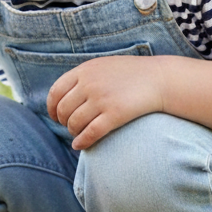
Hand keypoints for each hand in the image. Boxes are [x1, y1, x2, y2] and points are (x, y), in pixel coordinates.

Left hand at [46, 56, 164, 149]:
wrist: (160, 79)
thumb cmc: (131, 74)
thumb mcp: (103, 66)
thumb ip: (83, 77)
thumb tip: (63, 95)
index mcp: (84, 71)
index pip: (55, 92)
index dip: (51, 108)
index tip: (55, 116)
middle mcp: (89, 84)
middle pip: (63, 110)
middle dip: (63, 122)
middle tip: (70, 126)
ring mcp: (101, 99)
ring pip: (74, 123)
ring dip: (73, 132)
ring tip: (78, 134)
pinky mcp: (115, 114)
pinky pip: (90, 133)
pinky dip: (82, 142)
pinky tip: (80, 145)